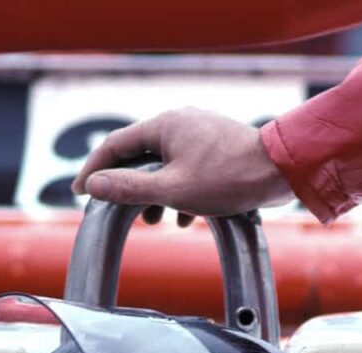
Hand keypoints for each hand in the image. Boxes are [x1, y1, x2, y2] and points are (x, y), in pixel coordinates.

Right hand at [71, 108, 294, 217]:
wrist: (281, 171)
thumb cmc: (229, 178)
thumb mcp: (171, 189)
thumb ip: (129, 188)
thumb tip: (93, 185)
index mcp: (164, 125)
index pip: (114, 146)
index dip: (93, 170)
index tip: (80, 192)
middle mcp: (179, 122)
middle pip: (138, 155)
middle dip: (127, 187)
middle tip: (116, 211)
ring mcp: (199, 133)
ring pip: (163, 164)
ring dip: (154, 193)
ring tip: (155, 222)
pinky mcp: (216, 146)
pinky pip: (185, 167)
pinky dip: (177, 191)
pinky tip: (183, 218)